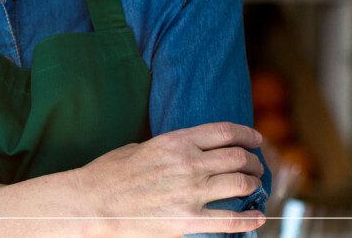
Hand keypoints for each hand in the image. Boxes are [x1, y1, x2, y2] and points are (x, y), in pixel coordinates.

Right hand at [75, 122, 265, 236]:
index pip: (224, 132)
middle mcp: (189, 164)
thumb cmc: (109, 173)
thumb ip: (169, 149)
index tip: (255, 139)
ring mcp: (191, 192)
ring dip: (253, 184)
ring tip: (254, 187)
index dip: (247, 134)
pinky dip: (250, 218)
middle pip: (238, 157)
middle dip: (253, 161)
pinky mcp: (189, 219)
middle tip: (255, 166)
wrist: (93, 202)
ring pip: (241, 184)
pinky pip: (231, 220)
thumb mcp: (139, 147)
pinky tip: (258, 216)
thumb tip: (188, 152)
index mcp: (175, 142)